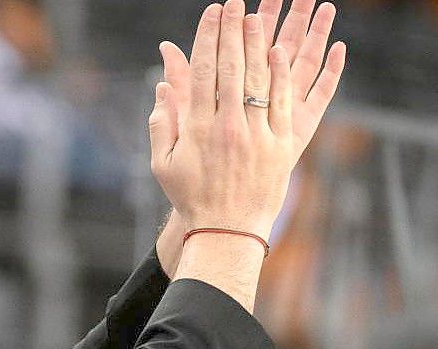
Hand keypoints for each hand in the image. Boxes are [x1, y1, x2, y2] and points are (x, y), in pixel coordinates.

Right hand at [152, 0, 345, 280]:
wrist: (226, 231)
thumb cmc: (190, 197)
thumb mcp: (162, 162)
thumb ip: (161, 121)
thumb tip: (162, 85)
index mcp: (197, 128)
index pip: (202, 71)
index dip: (207, 38)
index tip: (210, 13)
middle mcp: (228, 126)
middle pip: (232, 67)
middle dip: (232, 30)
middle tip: (234, 3)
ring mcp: (257, 135)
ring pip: (259, 80)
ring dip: (258, 44)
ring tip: (256, 16)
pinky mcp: (281, 147)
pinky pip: (284, 104)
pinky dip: (282, 76)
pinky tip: (279, 52)